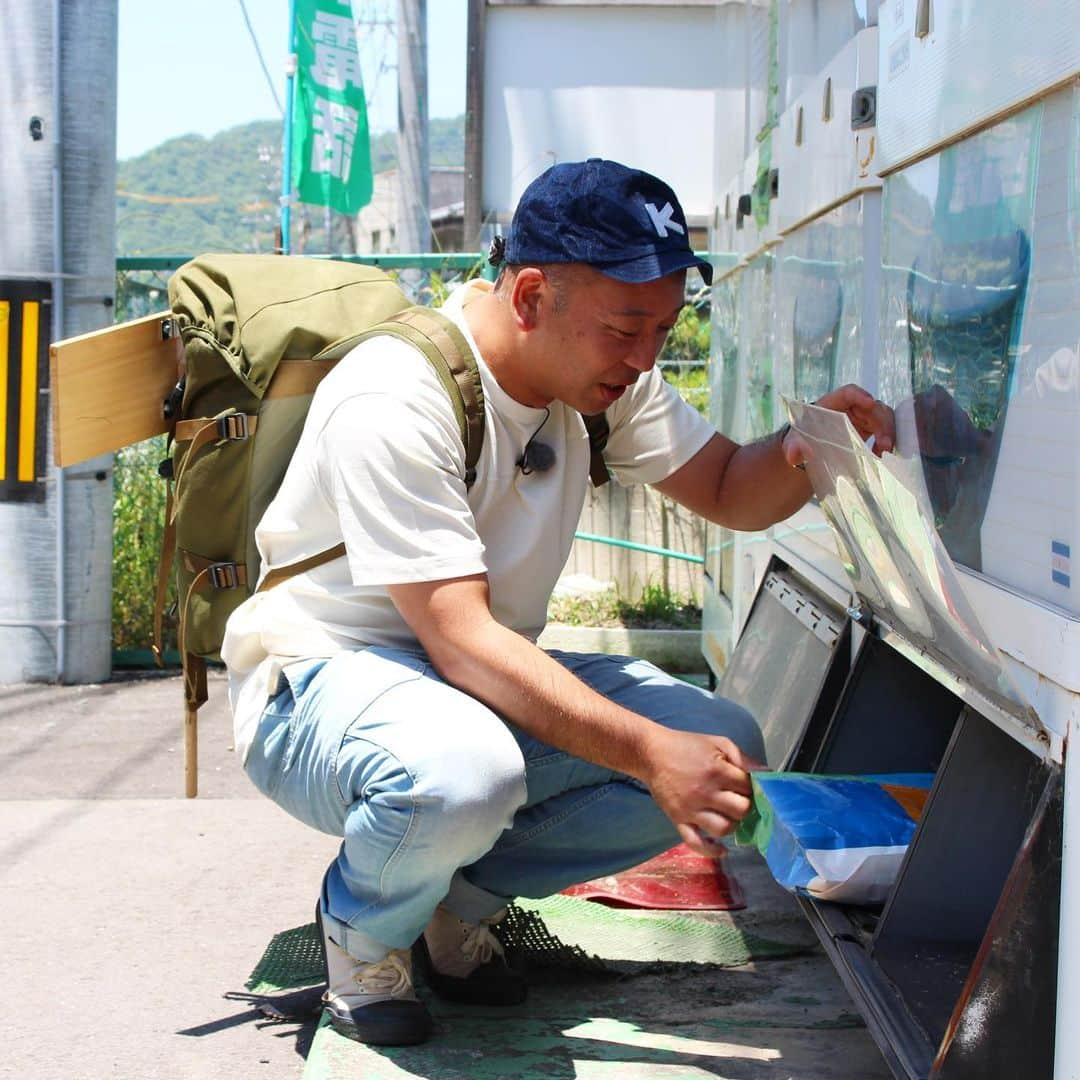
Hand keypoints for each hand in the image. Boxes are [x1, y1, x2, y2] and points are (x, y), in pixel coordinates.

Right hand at [641, 727, 760, 854]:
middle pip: (740, 810)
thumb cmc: (686, 746)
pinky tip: (722, 849)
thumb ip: (742, 757)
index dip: (752, 786)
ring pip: (724, 828)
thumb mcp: (717, 743)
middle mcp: (705, 792)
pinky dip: (711, 850)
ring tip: (730, 815)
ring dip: (733, 824)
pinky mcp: (678, 820)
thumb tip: (767, 773)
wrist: (650, 753)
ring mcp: (691, 809)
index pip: (748, 787)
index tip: (748, 786)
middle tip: (740, 799)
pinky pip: (695, 842)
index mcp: (716, 771)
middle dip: (745, 805)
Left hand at [782, 384, 895, 468]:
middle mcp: (850, 406)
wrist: (809, 448)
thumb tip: (795, 455)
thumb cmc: (801, 440)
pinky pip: (885, 428)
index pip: (849, 392)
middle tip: (885, 443)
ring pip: (883, 416)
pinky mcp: (869, 427)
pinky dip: (887, 440)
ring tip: (885, 451)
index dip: (860, 395)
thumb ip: (793, 448)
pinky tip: (880, 455)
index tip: (870, 402)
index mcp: (831, 403)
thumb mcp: (793, 444)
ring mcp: (862, 416)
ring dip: (888, 431)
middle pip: (872, 406)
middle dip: (882, 422)